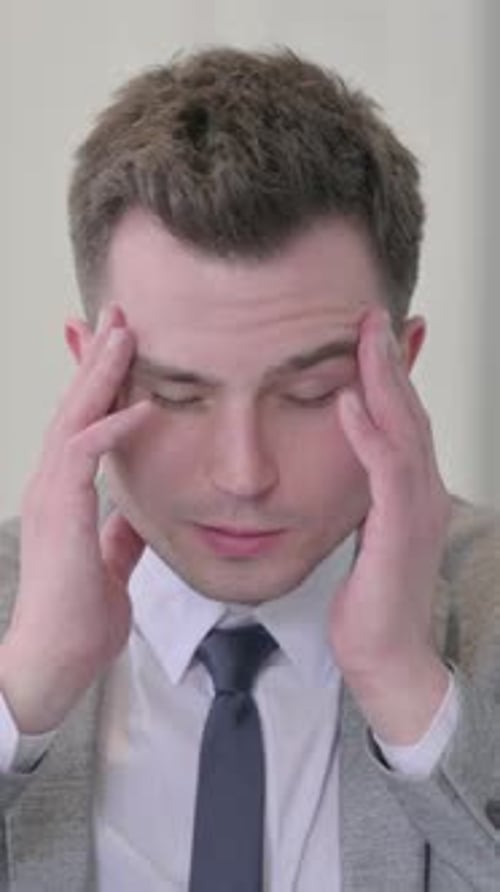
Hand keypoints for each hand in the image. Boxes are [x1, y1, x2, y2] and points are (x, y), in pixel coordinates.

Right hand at [0, 305, 150, 732]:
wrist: (55, 660)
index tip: (117, 346)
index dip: (97, 382)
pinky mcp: (60, 513)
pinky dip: (112, 428)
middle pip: (74, 406)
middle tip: (118, 314)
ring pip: (73, 417)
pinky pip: (83, 457)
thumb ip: (120, 532)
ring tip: (125, 333)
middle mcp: (53, 484)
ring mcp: (52, 495)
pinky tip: (141, 405)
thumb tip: (135, 513)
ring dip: (99, 374)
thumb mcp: (110, 562)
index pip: (82, 423)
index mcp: (65, 492)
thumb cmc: (79, 614)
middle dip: (97, 357)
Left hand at [331, 306, 450, 743]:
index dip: (391, 372)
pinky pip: (384, 471)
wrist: (386, 655)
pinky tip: (350, 399)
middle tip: (373, 313)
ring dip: (384, 379)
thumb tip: (346, 466)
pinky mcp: (398, 530)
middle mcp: (421, 490)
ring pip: (404, 428)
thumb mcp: (366, 532)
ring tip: (365, 335)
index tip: (375, 331)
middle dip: (391, 359)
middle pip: (409, 410)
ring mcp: (416, 508)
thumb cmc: (372, 597)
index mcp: (411, 488)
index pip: (403, 417)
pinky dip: (368, 431)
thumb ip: (364, 494)